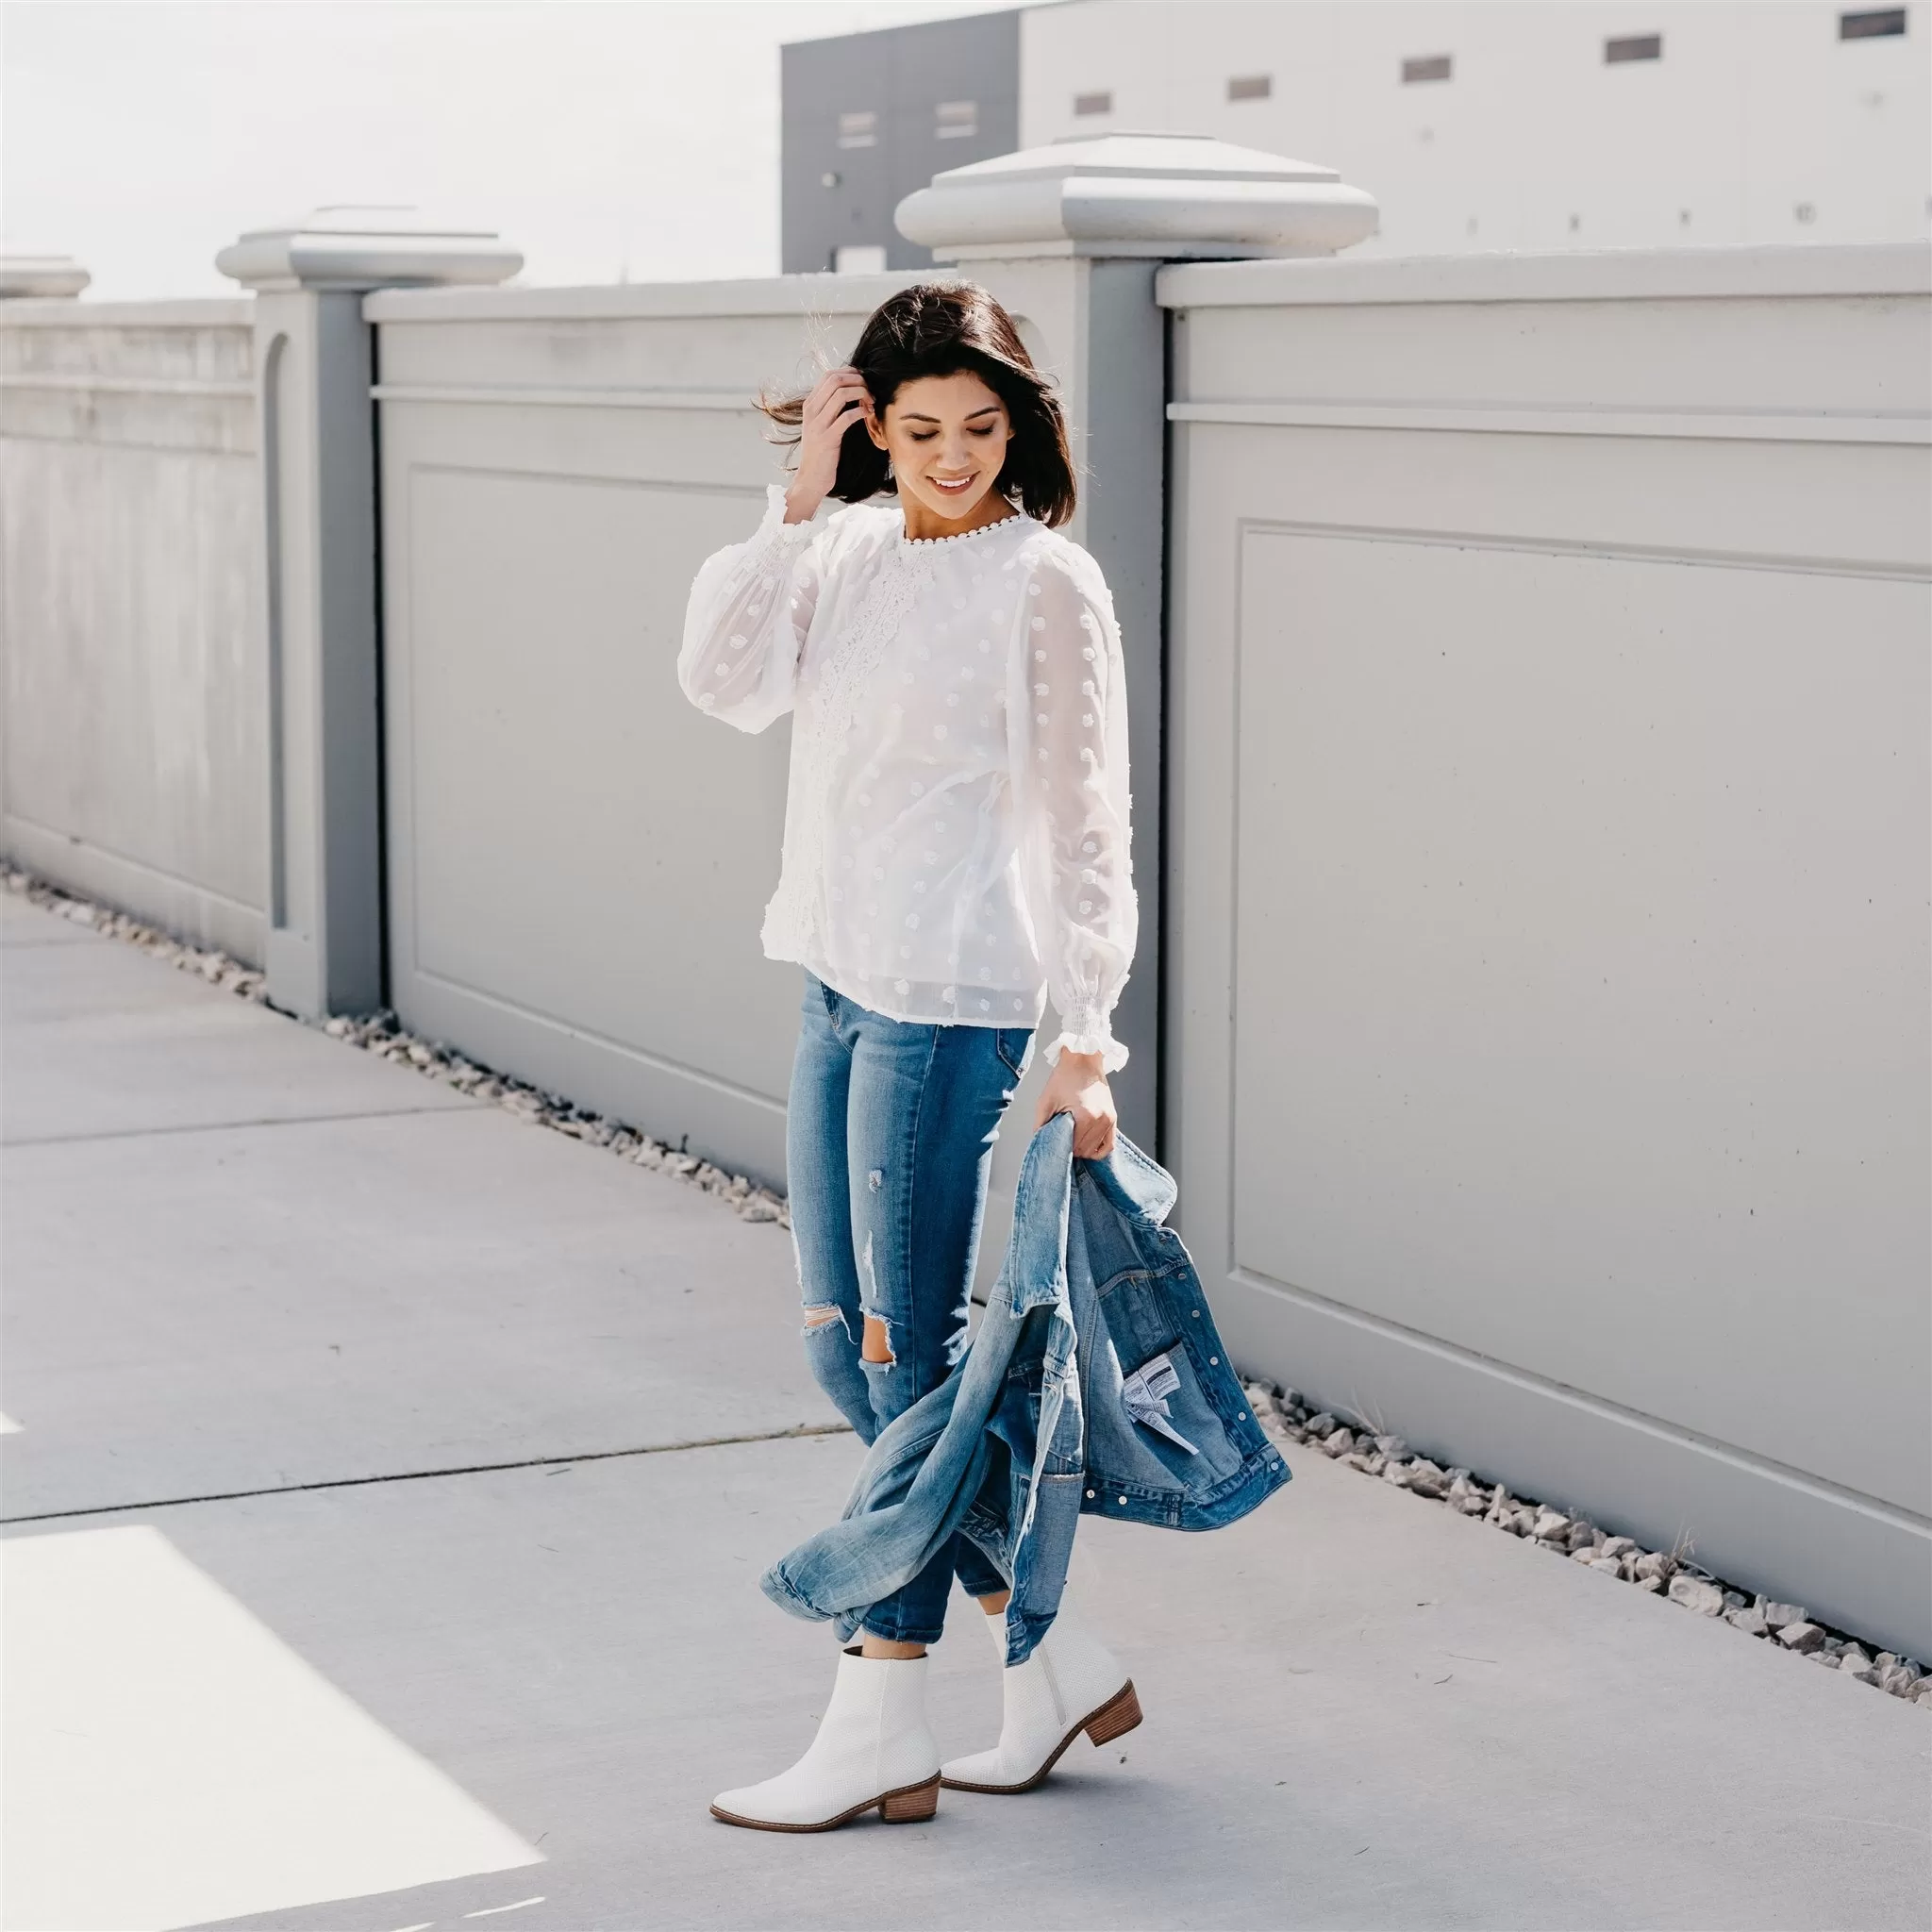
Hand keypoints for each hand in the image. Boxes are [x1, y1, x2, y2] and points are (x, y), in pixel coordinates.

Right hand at [785, 366, 871, 522]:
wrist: (811, 478)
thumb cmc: (822, 452)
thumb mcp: (822, 425)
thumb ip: (831, 407)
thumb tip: (851, 391)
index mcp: (810, 404)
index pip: (829, 375)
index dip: (850, 373)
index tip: (864, 381)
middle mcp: (811, 410)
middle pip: (835, 380)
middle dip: (857, 381)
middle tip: (870, 390)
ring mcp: (818, 424)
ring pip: (841, 394)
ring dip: (861, 393)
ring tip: (871, 402)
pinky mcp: (827, 438)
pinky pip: (846, 416)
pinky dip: (861, 411)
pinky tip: (868, 414)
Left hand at [1035, 1048, 1116, 1159]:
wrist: (1082, 1059)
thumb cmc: (1064, 1077)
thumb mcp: (1045, 1100)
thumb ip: (1040, 1124)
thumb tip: (1039, 1142)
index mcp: (1085, 1116)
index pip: (1073, 1147)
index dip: (1061, 1148)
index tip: (1054, 1144)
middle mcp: (1100, 1119)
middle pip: (1084, 1150)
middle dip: (1071, 1149)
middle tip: (1061, 1140)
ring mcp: (1109, 1119)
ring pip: (1095, 1150)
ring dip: (1082, 1150)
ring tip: (1072, 1140)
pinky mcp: (1113, 1117)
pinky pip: (1110, 1144)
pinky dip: (1099, 1150)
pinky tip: (1088, 1149)